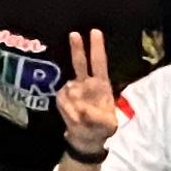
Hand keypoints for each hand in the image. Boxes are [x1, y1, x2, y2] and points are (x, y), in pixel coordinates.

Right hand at [54, 28, 123, 158]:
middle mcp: (86, 83)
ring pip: (69, 86)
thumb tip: (82, 107)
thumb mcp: (108, 126)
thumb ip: (98, 117)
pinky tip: (74, 119)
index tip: (95, 32)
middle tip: (74, 33)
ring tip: (81, 119)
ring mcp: (72, 89)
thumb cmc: (102, 128)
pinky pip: (62, 101)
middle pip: (80, 62)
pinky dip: (68, 110)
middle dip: (77, 48)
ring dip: (74, 102)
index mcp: (101, 84)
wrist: (86, 138)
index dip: (97, 48)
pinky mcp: (62, 98)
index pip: (99, 63)